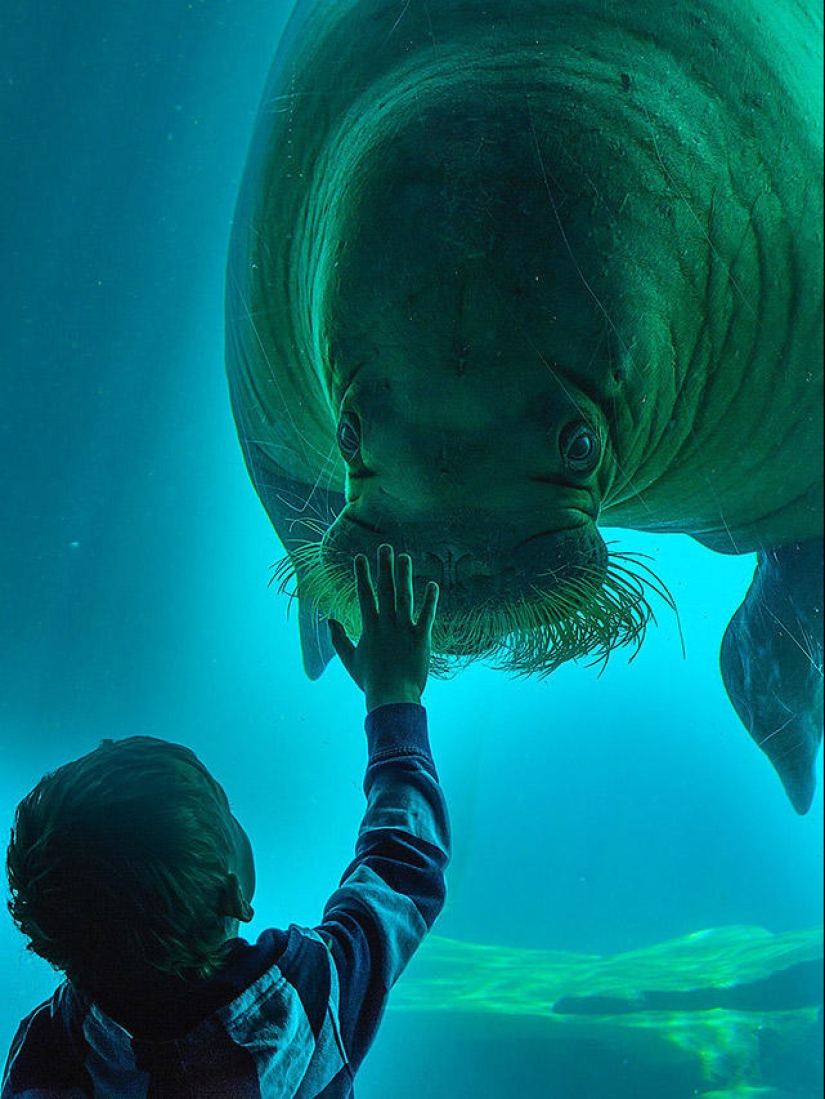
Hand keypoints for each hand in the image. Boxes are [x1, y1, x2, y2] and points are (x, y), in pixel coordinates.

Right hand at [328, 544, 438, 711]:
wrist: (392, 697)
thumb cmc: (371, 681)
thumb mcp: (350, 660)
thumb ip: (339, 639)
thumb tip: (329, 620)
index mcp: (369, 628)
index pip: (365, 596)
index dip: (362, 575)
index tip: (360, 557)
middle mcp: (386, 625)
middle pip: (385, 591)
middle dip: (384, 568)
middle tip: (385, 547)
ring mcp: (404, 631)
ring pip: (404, 598)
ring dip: (405, 577)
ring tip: (405, 557)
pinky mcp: (420, 639)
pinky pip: (426, 616)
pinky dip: (430, 601)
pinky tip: (433, 585)